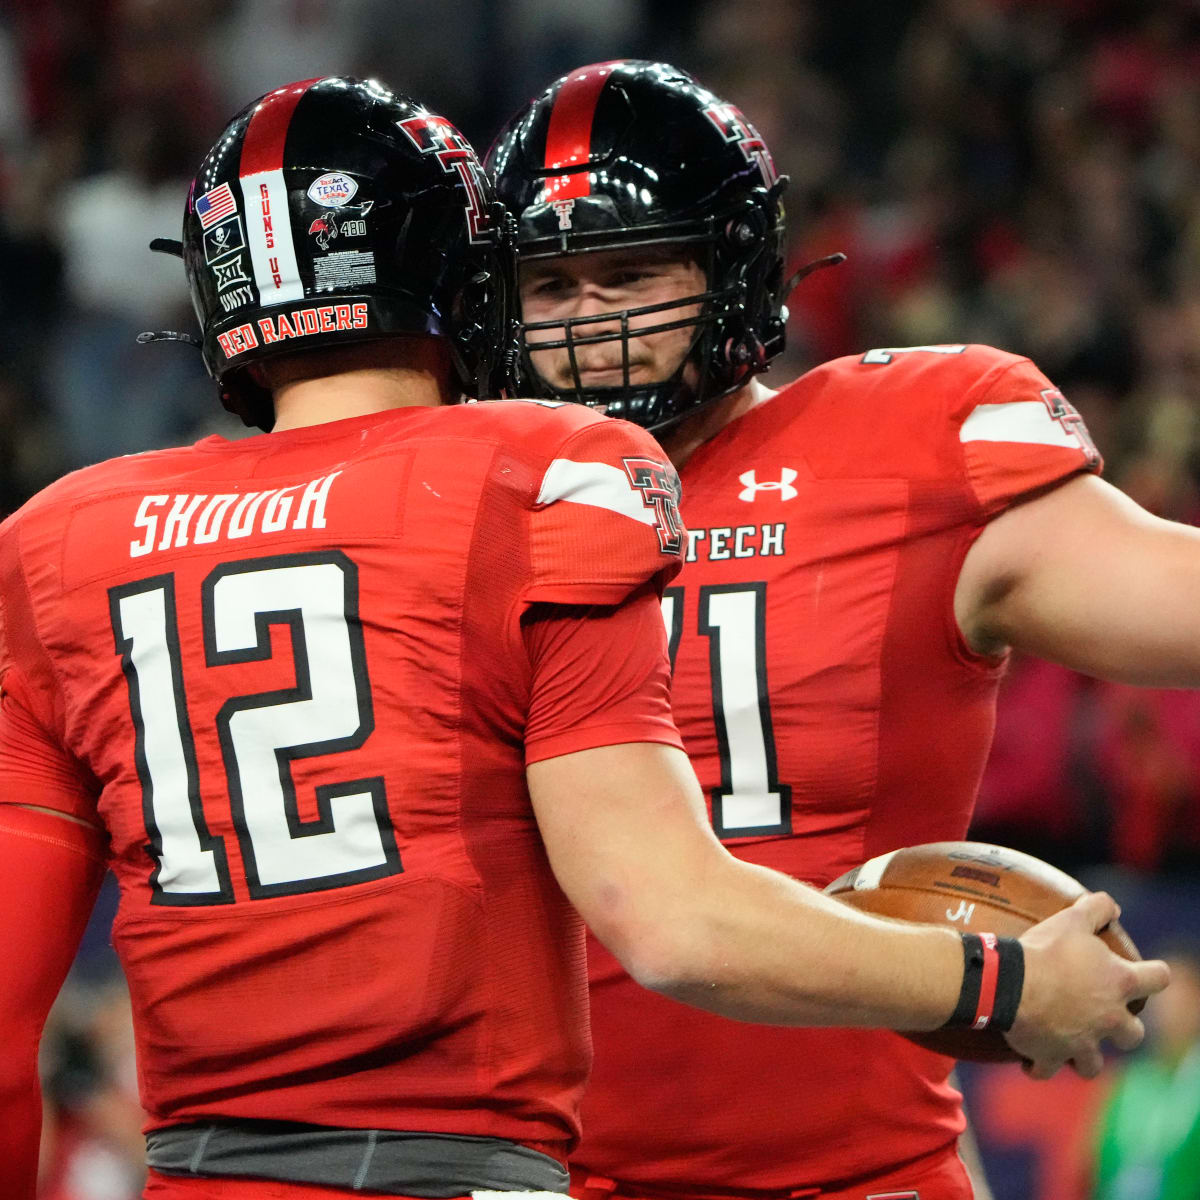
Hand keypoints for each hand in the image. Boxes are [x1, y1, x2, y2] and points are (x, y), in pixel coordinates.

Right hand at [1005, 891, 1169, 1077]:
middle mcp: (1109, 1018)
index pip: (1158, 979)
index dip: (1155, 974)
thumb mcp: (1071, 920)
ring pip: (1095, 1064)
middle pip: (1134, 1035)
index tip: (1148, 973)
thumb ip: (1096, 909)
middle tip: (1104, 1016)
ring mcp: (1083, 1043)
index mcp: (1119, 982)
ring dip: (1085, 1056)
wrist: (1007, 982)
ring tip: (1070, 1045)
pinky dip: (1040, 1065)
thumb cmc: (1043, 950)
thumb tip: (1112, 906)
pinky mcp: (1053, 1056)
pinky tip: (1032, 1059)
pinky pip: (1048, 1070)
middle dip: (1124, 1028)